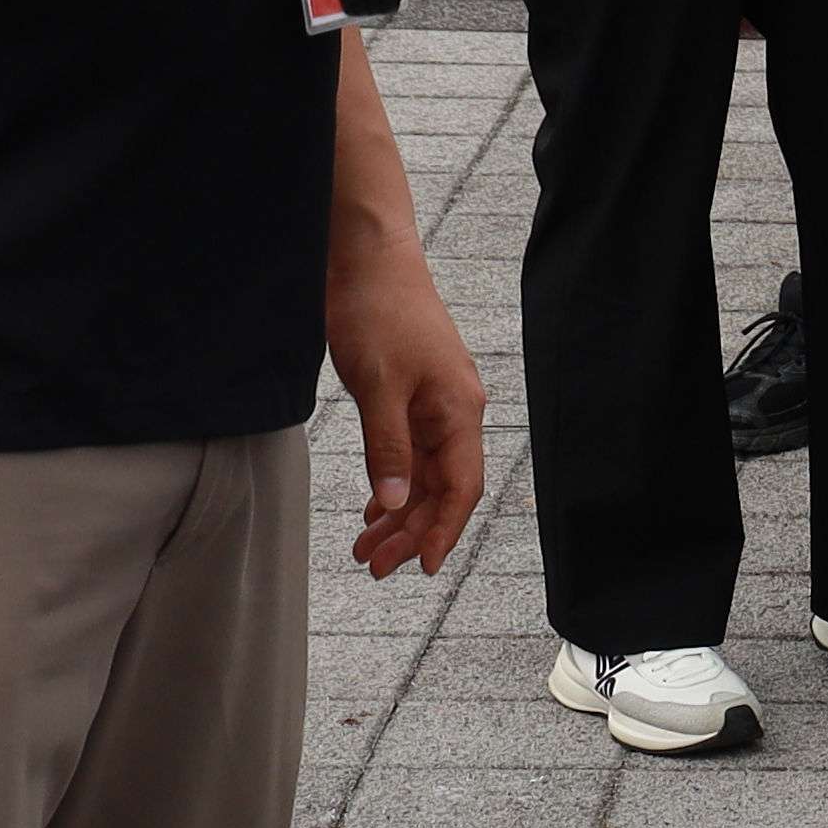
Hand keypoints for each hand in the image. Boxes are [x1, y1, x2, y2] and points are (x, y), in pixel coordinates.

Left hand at [325, 218, 484, 576]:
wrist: (368, 259)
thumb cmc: (378, 313)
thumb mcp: (378, 386)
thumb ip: (388, 446)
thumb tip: (397, 501)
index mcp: (457, 410)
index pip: (461, 486)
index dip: (444, 530)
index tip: (421, 567)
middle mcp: (454, 411)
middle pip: (442, 487)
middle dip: (412, 529)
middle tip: (375, 566)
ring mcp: (434, 403)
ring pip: (423, 474)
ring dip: (398, 511)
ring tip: (367, 546)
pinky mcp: (412, 394)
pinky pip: (410, 453)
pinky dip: (393, 483)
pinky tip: (375, 505)